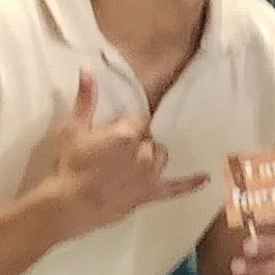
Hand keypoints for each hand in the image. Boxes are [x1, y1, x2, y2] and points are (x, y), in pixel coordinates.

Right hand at [33, 71, 205, 237]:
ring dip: (152, 157)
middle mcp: (144, 152)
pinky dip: (192, 183)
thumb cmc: (69, 165)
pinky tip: (205, 178)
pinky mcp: (151, 194)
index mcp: (127, 133)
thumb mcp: (73, 128)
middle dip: (138, 142)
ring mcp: (150, 174)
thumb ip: (85, 99)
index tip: (114, 134)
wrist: (68, 205)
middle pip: (150, 139)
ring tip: (134, 163)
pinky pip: (177, 188)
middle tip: (117, 153)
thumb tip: (87, 69)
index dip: (127, 126)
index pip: (139, 120)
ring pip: (161, 157)